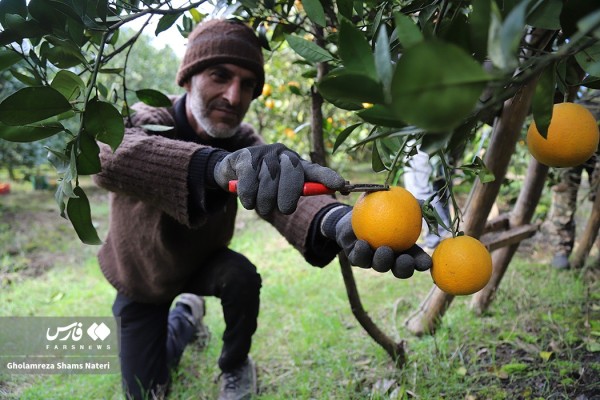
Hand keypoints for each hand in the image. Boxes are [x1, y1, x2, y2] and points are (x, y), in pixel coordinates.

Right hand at [214, 143, 344, 214]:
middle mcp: (284, 154)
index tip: (340, 184)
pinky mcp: (246, 157)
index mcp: (297, 164)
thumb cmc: (264, 183)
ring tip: (261, 206)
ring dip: (264, 203)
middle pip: (291, 177)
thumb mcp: (282, 187)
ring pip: (268, 184)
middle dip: (286, 199)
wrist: (232, 171)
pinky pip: (250, 185)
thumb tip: (324, 193)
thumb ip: (299, 191)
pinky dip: (249, 198)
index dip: (327, 177)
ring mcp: (265, 153)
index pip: (315, 170)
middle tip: (282, 210)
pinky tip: (249, 199)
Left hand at [321, 207, 431, 277]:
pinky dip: (361, 252)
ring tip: (384, 249)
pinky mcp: (356, 259)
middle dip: (404, 268)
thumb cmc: (377, 208)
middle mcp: (389, 258)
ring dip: (383, 260)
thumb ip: (409, 205)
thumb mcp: (392, 204)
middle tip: (406, 260)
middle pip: (399, 269)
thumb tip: (424, 203)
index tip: (427, 262)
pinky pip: (359, 259)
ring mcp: (372, 260)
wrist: (351, 215)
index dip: (421, 262)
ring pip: (380, 266)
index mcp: (402, 249)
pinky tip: (362, 244)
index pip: (415, 258)